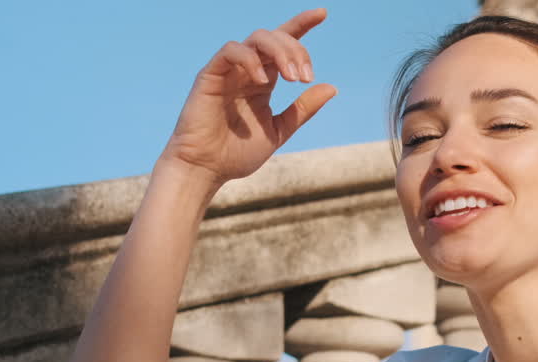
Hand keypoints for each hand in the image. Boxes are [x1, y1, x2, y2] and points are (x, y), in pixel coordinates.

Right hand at [160, 8, 336, 185]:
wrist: (206, 169)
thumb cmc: (237, 153)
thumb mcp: (279, 130)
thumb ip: (303, 109)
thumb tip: (331, 87)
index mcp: (264, 80)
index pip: (284, 43)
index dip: (302, 25)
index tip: (322, 14)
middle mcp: (247, 71)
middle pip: (275, 38)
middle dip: (296, 51)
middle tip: (304, 77)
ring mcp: (229, 71)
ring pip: (257, 38)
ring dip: (280, 52)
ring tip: (292, 77)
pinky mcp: (210, 74)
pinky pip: (231, 51)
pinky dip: (251, 60)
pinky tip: (263, 80)